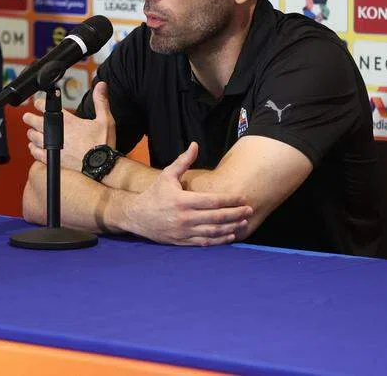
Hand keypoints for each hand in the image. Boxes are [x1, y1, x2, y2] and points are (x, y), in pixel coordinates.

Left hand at [23, 81, 115, 168]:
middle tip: (27, 117)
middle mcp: (57, 134)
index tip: (38, 103)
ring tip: (31, 131)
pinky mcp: (52, 160)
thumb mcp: (105, 120)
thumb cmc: (103, 145)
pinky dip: (33, 149)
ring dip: (31, 133)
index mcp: (68, 122)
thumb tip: (101, 85)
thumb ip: (101, 101)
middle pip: (35, 122)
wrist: (102, 167)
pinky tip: (33, 147)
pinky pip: (36, 153)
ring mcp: (53, 147)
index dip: (40, 104)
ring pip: (33, 137)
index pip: (47, 108)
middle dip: (30, 118)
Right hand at [118, 142, 251, 245]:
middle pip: (217, 217)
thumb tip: (195, 145)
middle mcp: (185, 217)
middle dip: (236, 214)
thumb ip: (183, 161)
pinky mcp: (183, 241)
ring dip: (231, 227)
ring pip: (214, 231)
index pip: (213, 201)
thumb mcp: (167, 175)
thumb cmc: (154, 194)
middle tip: (249, 210)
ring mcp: (184, 231)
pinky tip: (230, 235)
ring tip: (243, 223)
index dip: (230, 200)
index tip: (243, 198)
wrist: (137, 216)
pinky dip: (219, 239)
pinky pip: (205, 242)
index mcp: (183, 200)